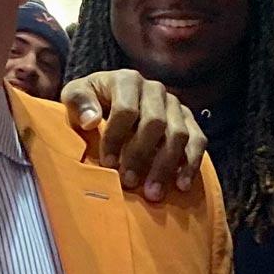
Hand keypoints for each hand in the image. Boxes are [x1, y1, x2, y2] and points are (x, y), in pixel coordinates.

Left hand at [60, 69, 206, 201]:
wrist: (111, 100)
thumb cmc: (91, 103)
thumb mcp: (75, 96)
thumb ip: (78, 103)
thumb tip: (91, 121)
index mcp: (126, 80)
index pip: (126, 110)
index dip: (116, 138)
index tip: (107, 164)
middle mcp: (154, 89)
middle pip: (155, 123)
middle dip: (141, 155)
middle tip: (128, 182)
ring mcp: (174, 104)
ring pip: (178, 134)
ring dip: (166, 166)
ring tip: (152, 193)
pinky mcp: (188, 119)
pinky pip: (198, 140)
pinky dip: (191, 164)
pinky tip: (181, 185)